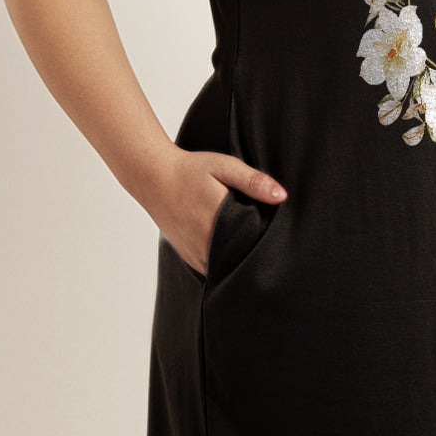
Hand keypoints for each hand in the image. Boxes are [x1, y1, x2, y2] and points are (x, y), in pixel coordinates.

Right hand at [141, 148, 286, 277]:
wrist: (153, 178)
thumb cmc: (190, 170)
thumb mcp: (224, 167)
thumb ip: (253, 182)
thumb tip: (282, 196)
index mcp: (218, 222)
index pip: (254, 244)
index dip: (267, 241)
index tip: (277, 234)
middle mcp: (206, 245)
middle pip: (242, 258)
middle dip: (255, 251)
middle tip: (268, 238)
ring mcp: (196, 255)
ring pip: (228, 267)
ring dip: (239, 258)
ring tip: (250, 241)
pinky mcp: (190, 258)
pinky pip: (214, 268)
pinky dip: (225, 261)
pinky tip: (232, 246)